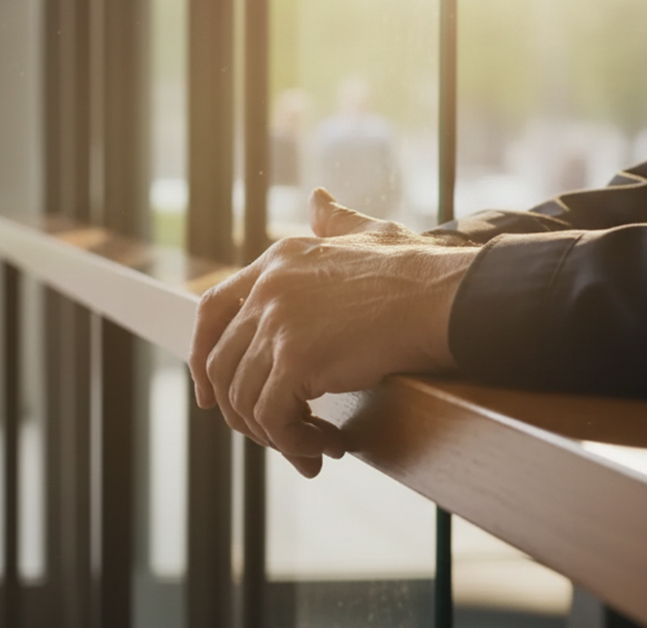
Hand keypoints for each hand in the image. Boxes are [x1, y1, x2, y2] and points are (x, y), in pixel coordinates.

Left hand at [188, 189, 478, 476]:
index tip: (208, 392)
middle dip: (237, 409)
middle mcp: (268, 289)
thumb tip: (319, 199)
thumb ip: (336, 221)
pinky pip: (272, 417)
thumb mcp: (367, 233)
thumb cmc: (417, 270)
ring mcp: (278, 323)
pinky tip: (327, 446)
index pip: (212, 308)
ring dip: (274, 434)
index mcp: (277, 260)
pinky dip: (293, 442)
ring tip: (312, 447)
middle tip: (273, 434)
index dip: (203, 353)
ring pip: (243, 398)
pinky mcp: (296, 359)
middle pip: (221, 363)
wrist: (443, 296)